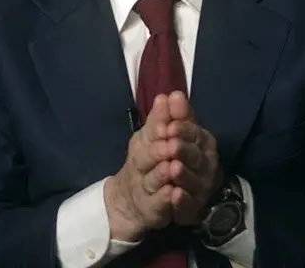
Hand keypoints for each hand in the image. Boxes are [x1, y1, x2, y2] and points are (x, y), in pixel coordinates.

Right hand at [105, 94, 175, 240]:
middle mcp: (139, 164)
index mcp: (142, 143)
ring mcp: (144, 188)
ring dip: (162, 174)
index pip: (149, 132)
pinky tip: (174, 194)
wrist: (130, 201)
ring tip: (172, 167)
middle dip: (158, 150)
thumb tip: (170, 94)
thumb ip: (165, 119)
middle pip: (146, 156)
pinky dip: (165, 199)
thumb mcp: (155, 138)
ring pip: (152, 181)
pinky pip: (158, 204)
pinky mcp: (151, 209)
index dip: (158, 127)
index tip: (169, 123)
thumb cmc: (149, 163)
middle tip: (171, 145)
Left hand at [163, 91, 221, 225]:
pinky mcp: (190, 209)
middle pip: (196, 156)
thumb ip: (167, 117)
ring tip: (173, 168)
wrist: (140, 192)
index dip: (184, 130)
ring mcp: (199, 188)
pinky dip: (182, 201)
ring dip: (184, 175)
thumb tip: (172, 95)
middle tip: (171, 146)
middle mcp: (205, 164)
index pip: (196, 134)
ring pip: (194, 180)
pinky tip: (174, 194)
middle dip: (184, 151)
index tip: (170, 127)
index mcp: (200, 143)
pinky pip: (188, 205)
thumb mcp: (157, 134)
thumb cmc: (157, 155)